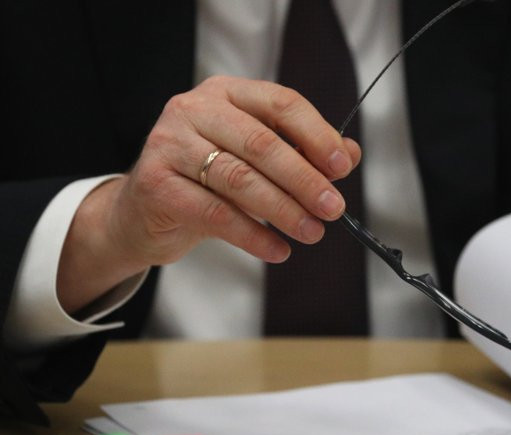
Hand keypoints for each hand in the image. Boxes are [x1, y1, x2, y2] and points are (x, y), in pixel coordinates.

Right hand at [58, 75, 360, 312]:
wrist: (144, 211)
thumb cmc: (208, 180)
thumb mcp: (257, 160)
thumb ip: (303, 152)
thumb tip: (350, 154)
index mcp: (227, 93)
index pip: (281, 103)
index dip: (317, 135)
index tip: (343, 167)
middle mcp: (194, 109)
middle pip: (263, 144)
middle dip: (305, 180)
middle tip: (333, 208)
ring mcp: (169, 143)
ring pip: (240, 179)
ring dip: (284, 211)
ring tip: (312, 232)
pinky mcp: (156, 184)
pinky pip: (216, 213)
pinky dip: (253, 235)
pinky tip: (277, 250)